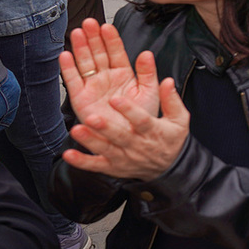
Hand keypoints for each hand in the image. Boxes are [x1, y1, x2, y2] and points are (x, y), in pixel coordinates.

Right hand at [61, 19, 160, 124]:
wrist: (131, 141)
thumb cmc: (141, 117)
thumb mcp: (149, 93)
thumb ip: (148, 73)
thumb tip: (147, 53)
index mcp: (124, 74)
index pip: (116, 52)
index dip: (111, 39)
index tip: (107, 26)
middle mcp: (107, 78)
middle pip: (98, 53)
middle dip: (93, 37)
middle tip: (89, 22)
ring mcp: (93, 87)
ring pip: (85, 63)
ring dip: (79, 48)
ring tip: (77, 32)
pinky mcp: (81, 100)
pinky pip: (73, 82)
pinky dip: (68, 69)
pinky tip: (65, 55)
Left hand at [62, 73, 190, 181]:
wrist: (166, 168)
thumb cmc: (170, 139)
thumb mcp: (179, 119)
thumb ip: (171, 100)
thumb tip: (168, 80)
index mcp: (152, 131)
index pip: (141, 120)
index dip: (129, 110)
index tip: (116, 99)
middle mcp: (136, 145)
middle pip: (120, 136)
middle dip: (105, 127)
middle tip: (91, 117)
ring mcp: (123, 157)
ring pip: (105, 150)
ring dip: (90, 141)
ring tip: (76, 130)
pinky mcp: (112, 167)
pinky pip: (95, 165)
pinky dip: (81, 161)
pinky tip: (68, 154)